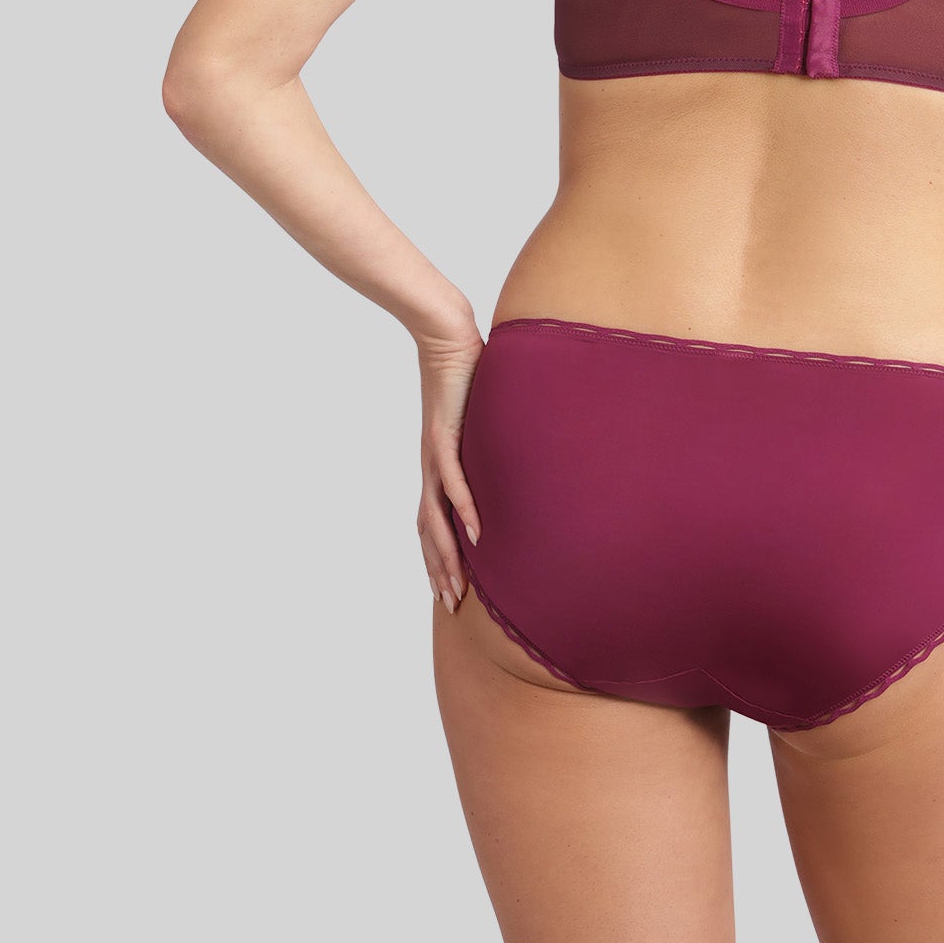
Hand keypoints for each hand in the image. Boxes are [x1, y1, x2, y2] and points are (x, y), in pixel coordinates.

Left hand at [416, 322, 485, 613]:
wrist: (445, 337)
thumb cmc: (465, 374)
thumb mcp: (479, 419)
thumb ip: (489, 442)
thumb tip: (514, 454)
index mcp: (437, 467)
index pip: (431, 524)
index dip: (437, 559)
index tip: (448, 590)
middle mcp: (431, 468)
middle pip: (429, 532)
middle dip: (440, 570)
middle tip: (451, 605)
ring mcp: (435, 454)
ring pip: (436, 517)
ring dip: (447, 554)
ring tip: (458, 584)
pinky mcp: (445, 436)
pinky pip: (454, 480)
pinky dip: (464, 508)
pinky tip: (476, 531)